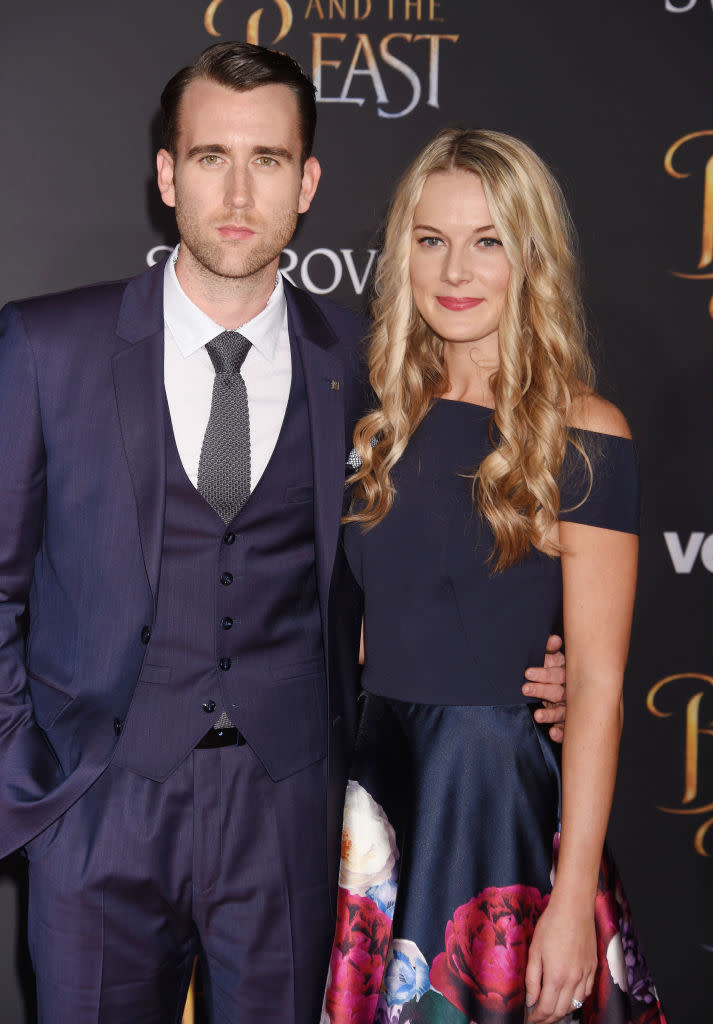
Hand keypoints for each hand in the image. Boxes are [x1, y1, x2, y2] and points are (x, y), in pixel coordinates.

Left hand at [522, 634, 565, 742]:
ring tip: (538, 715)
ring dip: (551, 714)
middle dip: (542, 690)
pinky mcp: (569, 724)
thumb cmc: (558, 671)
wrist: (575, 687)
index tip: (528, 673)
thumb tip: (554, 639)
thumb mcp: (554, 659)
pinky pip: (567, 730)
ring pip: (563, 712)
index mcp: (568, 674)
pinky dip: (561, 733)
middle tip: (525, 689)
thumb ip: (551, 649)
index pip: (558, 673)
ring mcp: (571, 708)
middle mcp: (571, 691)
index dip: (544, 673)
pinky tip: (553, 733)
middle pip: (559, 691)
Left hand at [525, 900, 595, 1022]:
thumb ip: (532, 979)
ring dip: (561, 1012)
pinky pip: (586, 993)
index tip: (529, 1018)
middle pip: (561, 1011)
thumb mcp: (534, 951)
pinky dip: (576, 1001)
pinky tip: (568, 997)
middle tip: (537, 1017)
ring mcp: (585, 975)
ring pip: (575, 1005)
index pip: (546, 1009)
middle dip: (547, 1019)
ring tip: (550, 1010)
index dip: (536, 1018)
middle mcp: (573, 980)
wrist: (573, 909)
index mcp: (556, 977)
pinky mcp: (593, 968)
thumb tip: (530, 1001)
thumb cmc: (551, 925)